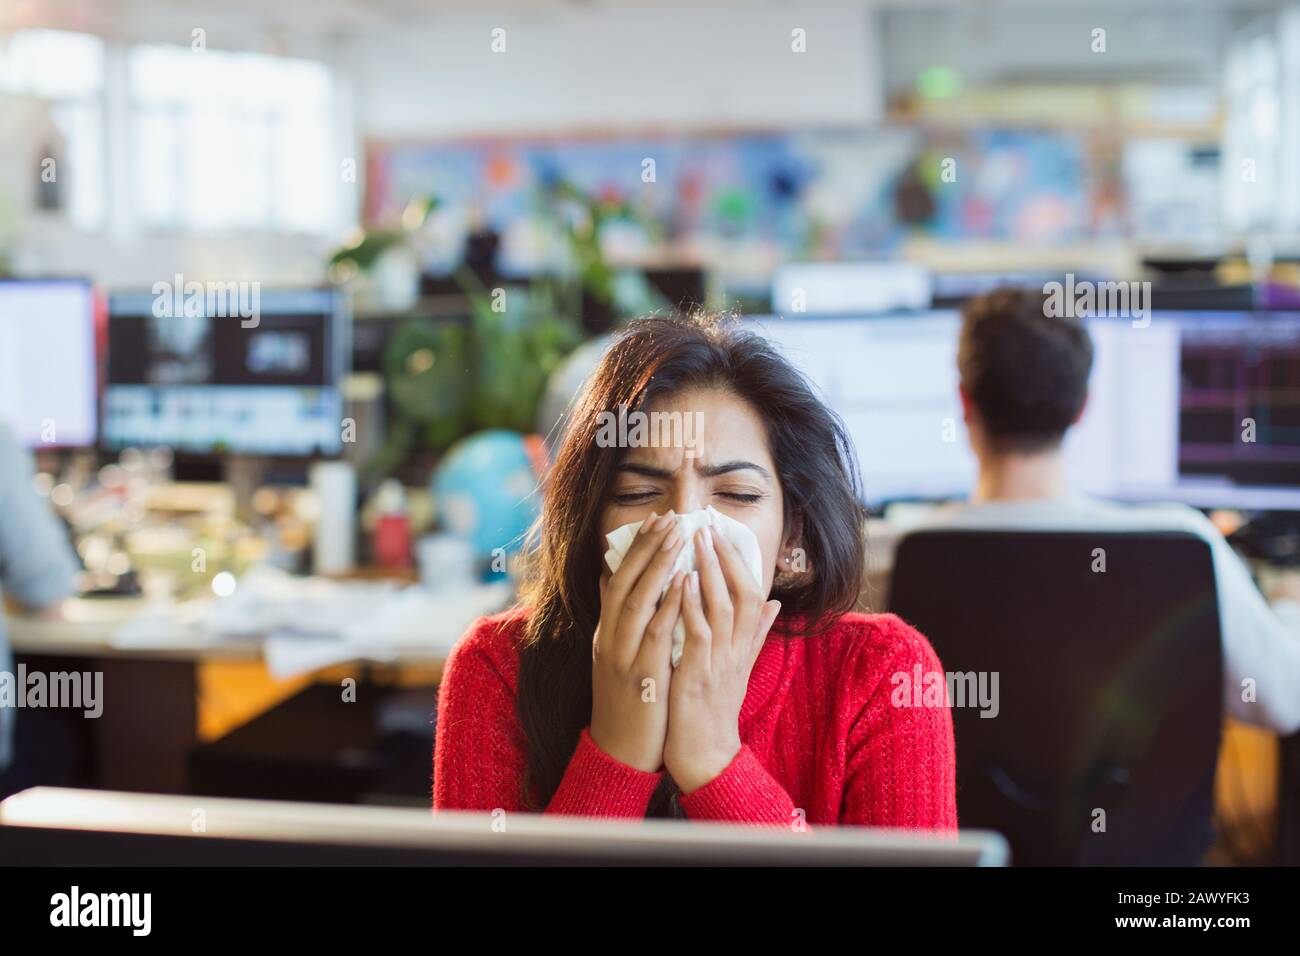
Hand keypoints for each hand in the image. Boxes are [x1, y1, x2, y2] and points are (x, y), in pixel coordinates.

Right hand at [589, 511, 685, 772]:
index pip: (618, 580)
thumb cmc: (628, 703)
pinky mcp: (640, 675)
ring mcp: (622, 655)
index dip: (636, 549)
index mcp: (608, 632)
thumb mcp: (620, 657)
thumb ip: (623, 620)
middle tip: (669, 517)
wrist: (620, 752)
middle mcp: (610, 638)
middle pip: (625, 581)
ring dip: (658, 565)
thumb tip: (618, 581)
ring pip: (637, 600)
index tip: (655, 520)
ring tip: (677, 536)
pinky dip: (669, 605)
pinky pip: (655, 633)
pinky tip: (685, 582)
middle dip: (647, 547)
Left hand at [664, 524, 780, 793]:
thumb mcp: (739, 667)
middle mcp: (735, 649)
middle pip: (739, 592)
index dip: (738, 561)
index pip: (748, 592)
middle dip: (724, 556)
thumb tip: (774, 602)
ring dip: (711, 571)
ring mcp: (719, 661)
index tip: (722, 531)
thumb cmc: (715, 711)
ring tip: (697, 539)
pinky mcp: (699, 675)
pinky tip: (684, 581)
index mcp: (742, 645)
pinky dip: (692, 605)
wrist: (706, 757)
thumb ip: (754, 634)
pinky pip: (699, 634)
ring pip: (722, 607)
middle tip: (707, 522)